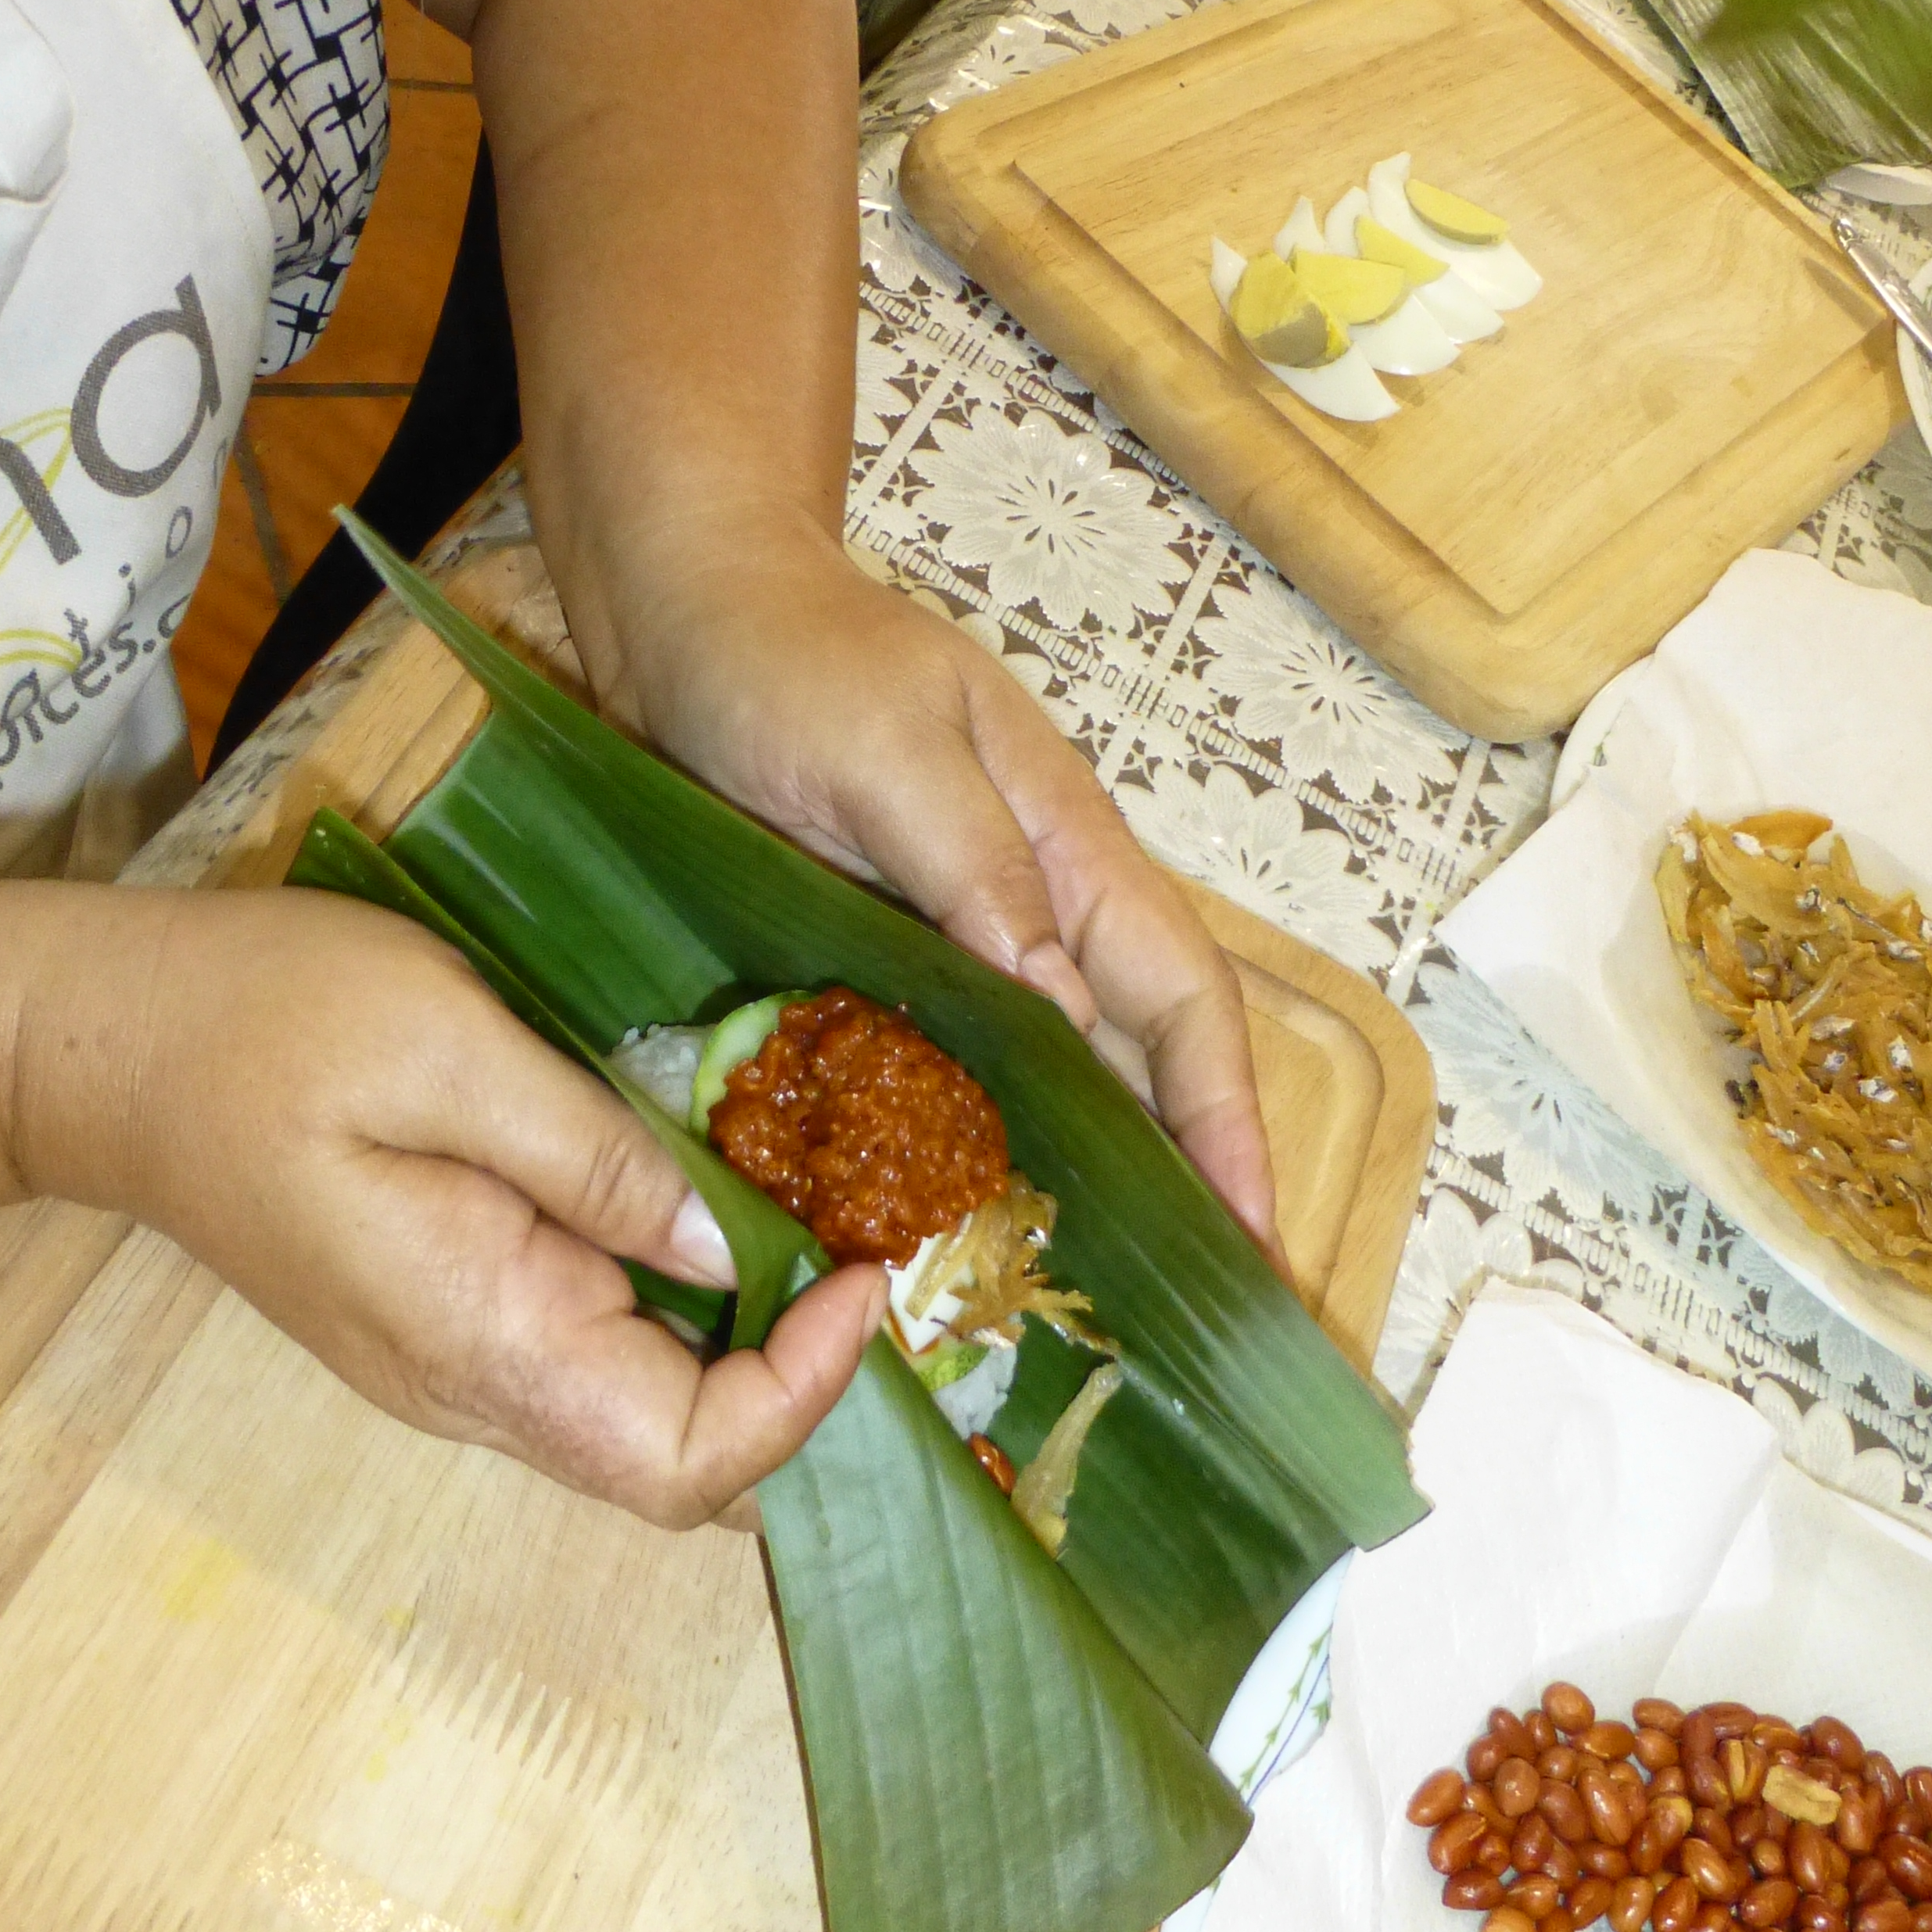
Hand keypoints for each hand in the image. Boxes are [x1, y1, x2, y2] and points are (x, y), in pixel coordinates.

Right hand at [15, 886, 888, 1527]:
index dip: (805, 1397)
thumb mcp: (444, 1046)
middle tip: (879, 1252)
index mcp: (481, 1340)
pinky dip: (690, 1307)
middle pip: (682, 1461)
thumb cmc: (267, 1023)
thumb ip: (594, 1153)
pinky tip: (734, 1208)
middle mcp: (477, 1389)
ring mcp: (460, 1364)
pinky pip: (602, 1354)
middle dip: (805, 1386)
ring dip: (756, 1347)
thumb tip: (731, 1237)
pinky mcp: (454, 1317)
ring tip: (834, 1224)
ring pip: (649, 1415)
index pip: (685, 1462)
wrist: (106, 1048)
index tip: (860, 1273)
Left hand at [577, 515, 1278, 1253]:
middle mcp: (1028, 909)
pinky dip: (963, 1158)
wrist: (678, 604)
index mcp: (1064, 849)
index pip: (1180, 1002)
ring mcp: (952, 944)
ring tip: (1093, 1316)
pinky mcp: (873, 966)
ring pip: (1047, 1085)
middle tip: (1205, 1327)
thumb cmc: (787, 654)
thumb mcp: (888, 752)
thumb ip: (976, 873)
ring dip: (1077, 1188)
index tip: (1254, 1240)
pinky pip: (942, 1081)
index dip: (1226, 1123)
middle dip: (1185, 1188)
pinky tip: (950, 1238)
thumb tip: (1066, 1009)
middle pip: (1138, 1063)